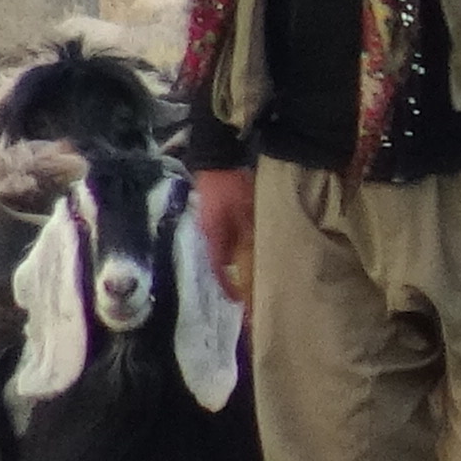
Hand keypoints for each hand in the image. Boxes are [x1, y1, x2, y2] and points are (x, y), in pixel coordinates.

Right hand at [194, 163, 254, 297]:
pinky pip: (224, 238)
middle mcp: (208, 233)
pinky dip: (234, 247)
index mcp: (214, 236)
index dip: (228, 287)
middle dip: (233, 278)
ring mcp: (209, 223)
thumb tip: (252, 263)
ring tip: (249, 273)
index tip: (240, 302)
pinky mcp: (213, 213)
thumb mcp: (245, 212)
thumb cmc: (231, 186)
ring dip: (234, 262)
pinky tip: (246, 248)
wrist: (216, 157)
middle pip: (220, 262)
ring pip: (223, 250)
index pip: (219, 270)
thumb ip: (248, 237)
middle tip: (248, 291)